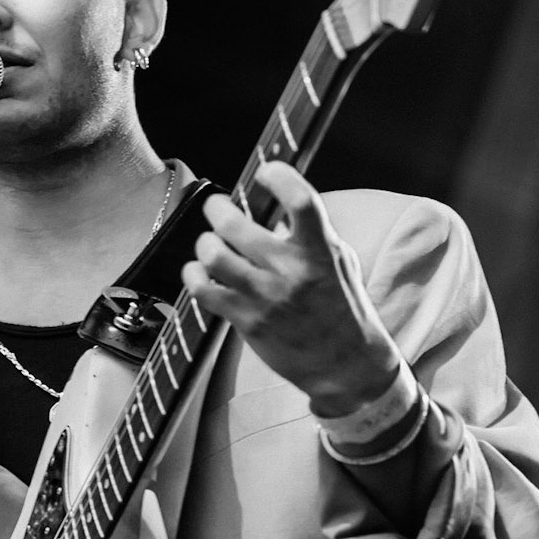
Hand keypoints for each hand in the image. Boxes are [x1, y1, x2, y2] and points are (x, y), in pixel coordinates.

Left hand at [182, 163, 403, 417]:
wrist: (345, 366)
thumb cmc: (343, 309)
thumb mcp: (339, 262)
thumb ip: (311, 235)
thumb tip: (273, 208)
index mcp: (321, 251)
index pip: (300, 200)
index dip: (278, 176)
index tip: (266, 172)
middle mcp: (291, 271)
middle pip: (235, 224)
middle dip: (218, 208)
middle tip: (218, 208)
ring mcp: (266, 297)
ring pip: (212, 254)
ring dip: (205, 243)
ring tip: (211, 243)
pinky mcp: (246, 321)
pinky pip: (202, 289)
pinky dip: (193, 275)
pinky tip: (200, 272)